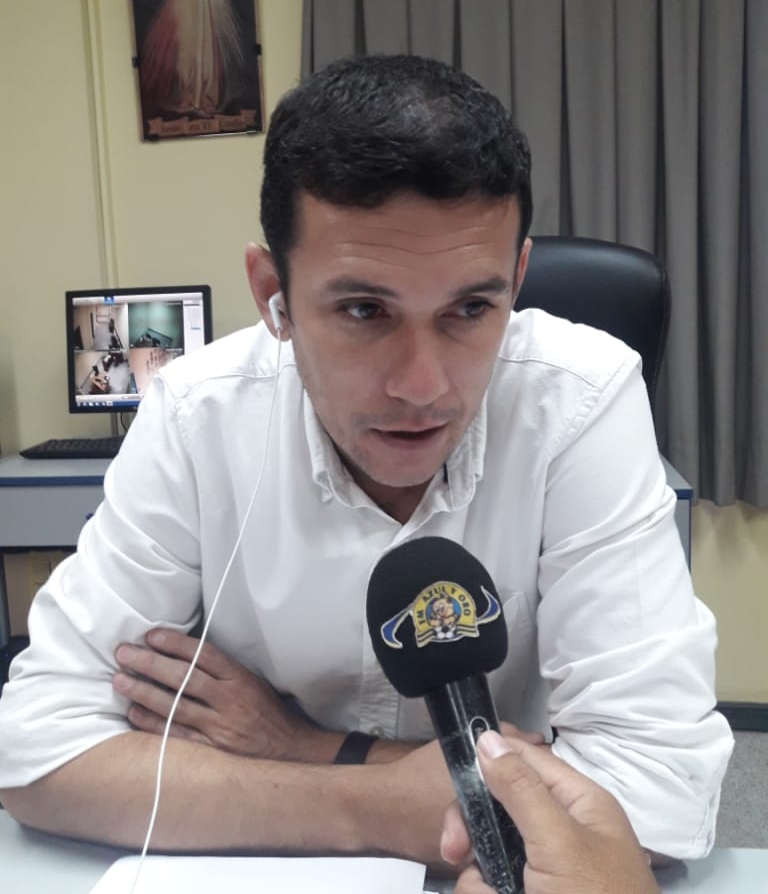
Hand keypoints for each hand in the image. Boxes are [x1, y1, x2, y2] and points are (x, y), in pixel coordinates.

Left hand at [113, 628, 341, 762]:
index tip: (151, 635)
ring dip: (143, 691)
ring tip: (119, 680)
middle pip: (183, 678)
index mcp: (240, 679)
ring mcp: (219, 727)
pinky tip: (133, 713)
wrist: (290, 751)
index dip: (176, 644)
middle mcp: (229, 701)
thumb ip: (222, 670)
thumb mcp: (252, 683)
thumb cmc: (266, 712)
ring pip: (175, 705)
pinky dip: (152, 724)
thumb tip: (183, 653)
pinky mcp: (211, 751)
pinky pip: (176, 735)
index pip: (204, 655)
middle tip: (124, 653)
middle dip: (150, 664)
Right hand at [441, 731, 659, 893]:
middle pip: (498, 809)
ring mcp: (544, 873)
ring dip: (478, 880)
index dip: (490, 761)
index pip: (526, 761)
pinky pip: (490, 889)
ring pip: (487, 855)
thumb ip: (521, 789)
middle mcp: (560, 833)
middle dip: (472, 831)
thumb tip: (488, 738)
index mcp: (579, 805)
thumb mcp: (559, 843)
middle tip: (453, 851)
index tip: (452, 775)